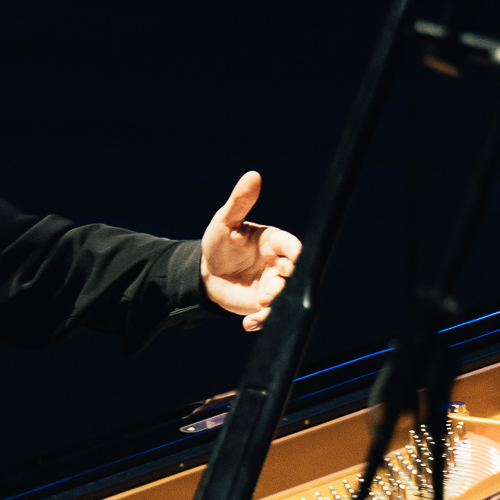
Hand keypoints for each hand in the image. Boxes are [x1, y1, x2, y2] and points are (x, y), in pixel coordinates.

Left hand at [201, 171, 301, 331]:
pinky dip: (261, 321)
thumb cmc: (219, 242)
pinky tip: (248, 324)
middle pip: (291, 274)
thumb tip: (253, 175)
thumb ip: (240, 201)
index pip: (292, 246)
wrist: (205, 272)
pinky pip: (267, 315)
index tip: (289, 261)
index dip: (294, 253)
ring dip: (275, 303)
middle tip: (270, 290)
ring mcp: (271, 285)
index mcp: (274, 242)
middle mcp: (277, 264)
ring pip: (282, 297)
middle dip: (284, 282)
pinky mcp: (260, 304)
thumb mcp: (225, 220)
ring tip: (260, 306)